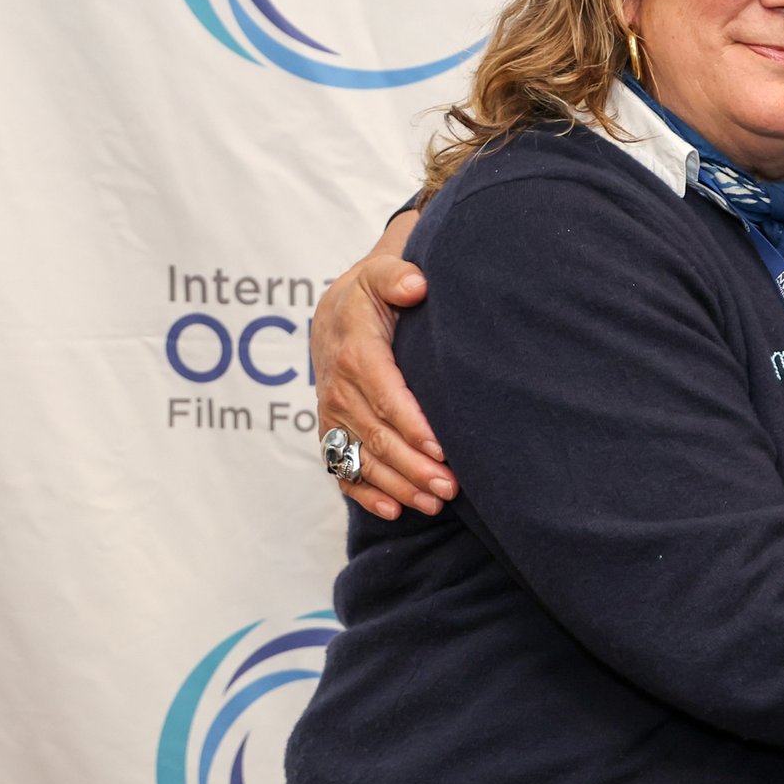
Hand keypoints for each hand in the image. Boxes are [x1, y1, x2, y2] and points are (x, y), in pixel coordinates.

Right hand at [313, 214, 455, 519]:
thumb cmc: (371, 292)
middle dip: (414, 466)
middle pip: (377, 435)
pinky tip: (393, 510)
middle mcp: (338, 389)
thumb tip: (416, 285)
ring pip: (363, 458)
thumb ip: (396, 275)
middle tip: (452, 487)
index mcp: (354, 352)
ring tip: (435, 504)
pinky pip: (340, 468)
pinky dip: (364, 492)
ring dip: (398, 485)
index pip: (386, 395)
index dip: (413, 426)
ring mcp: (332, 414)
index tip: (444, 450)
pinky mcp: (331, 430)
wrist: (337, 310)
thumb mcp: (382, 272)